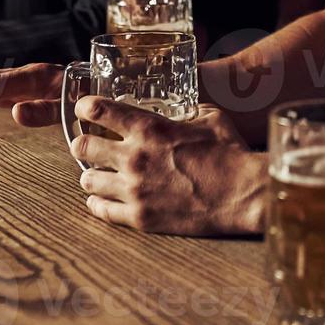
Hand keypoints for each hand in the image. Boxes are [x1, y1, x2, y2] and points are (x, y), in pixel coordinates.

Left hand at [69, 97, 264, 235]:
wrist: (243, 193)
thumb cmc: (230, 153)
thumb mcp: (210, 117)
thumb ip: (187, 111)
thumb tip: (181, 109)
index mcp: (149, 128)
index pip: (97, 109)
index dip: (86, 107)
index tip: (87, 109)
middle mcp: (134, 157)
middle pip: (82, 146)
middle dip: (83, 142)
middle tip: (89, 143)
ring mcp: (134, 189)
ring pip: (86, 180)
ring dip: (92, 174)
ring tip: (100, 174)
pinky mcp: (139, 217)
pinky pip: (100, 210)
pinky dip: (98, 202)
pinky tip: (103, 198)